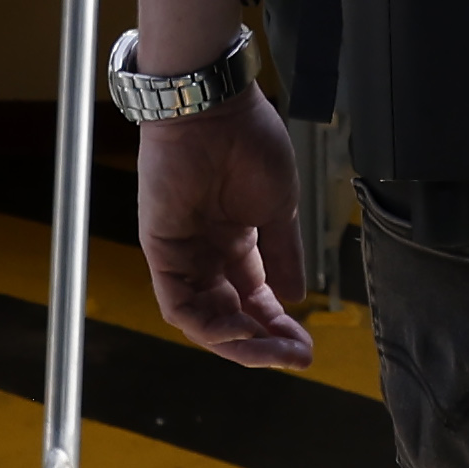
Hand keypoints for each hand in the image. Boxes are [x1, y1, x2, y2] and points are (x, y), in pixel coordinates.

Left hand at [129, 75, 318, 367]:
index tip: (307, 348)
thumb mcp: (279, 209)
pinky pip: (179, 304)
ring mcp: (183, 255)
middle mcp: (207, 254)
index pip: (255, 300)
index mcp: (236, 243)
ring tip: (274, 350)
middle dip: (264, 344)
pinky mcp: (161, 252)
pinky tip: (240, 333)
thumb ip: (284, 256)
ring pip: (204, 320)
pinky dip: (208, 326)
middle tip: (297, 358)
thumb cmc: (248, 144)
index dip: (280, 327)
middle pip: (231, 317)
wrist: (214, 109)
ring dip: (239, 343)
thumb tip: (296, 298)